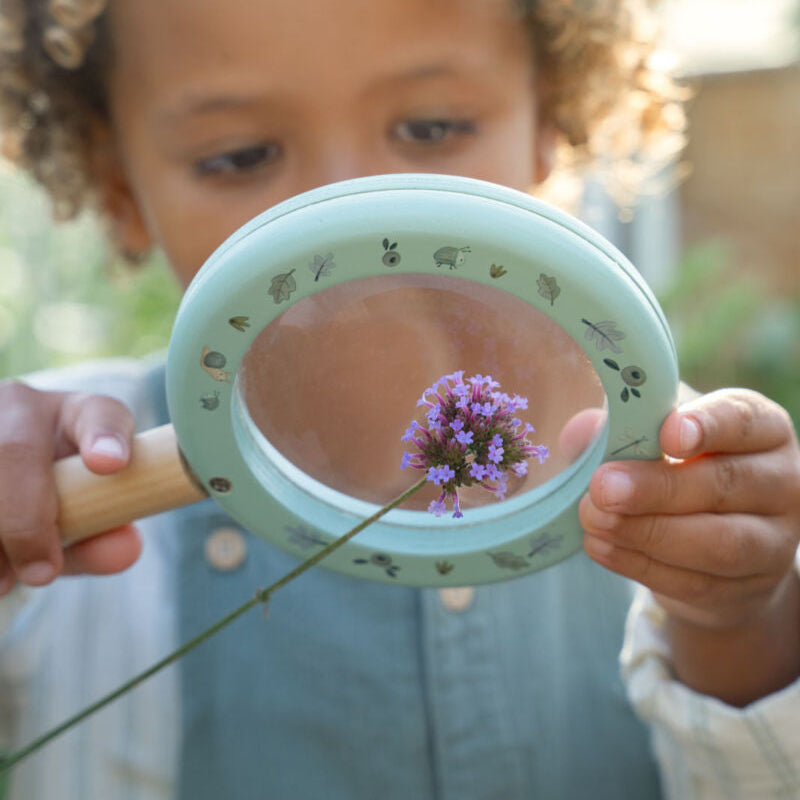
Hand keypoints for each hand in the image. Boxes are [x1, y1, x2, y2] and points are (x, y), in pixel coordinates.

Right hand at [0, 381, 142, 595]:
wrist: (9, 485)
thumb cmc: (56, 500)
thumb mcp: (83, 516)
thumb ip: (105, 535)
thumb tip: (125, 549)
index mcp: (78, 415)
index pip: (99, 415)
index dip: (104, 438)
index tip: (109, 464)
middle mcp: (21, 406)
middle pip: (13, 450)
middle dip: (26, 518)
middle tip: (42, 573)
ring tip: (4, 581)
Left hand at [580, 388, 799, 630]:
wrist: (711, 543)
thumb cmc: (677, 468)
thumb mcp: (652, 435)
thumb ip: (618, 428)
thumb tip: (583, 431)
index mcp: (763, 429)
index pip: (743, 420)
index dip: (707, 426)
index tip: (666, 434)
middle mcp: (781, 483)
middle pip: (726, 483)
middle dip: (658, 487)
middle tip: (603, 487)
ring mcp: (772, 542)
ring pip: (718, 542)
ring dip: (647, 531)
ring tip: (594, 518)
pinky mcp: (744, 589)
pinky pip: (694, 581)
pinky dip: (639, 564)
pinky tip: (599, 545)